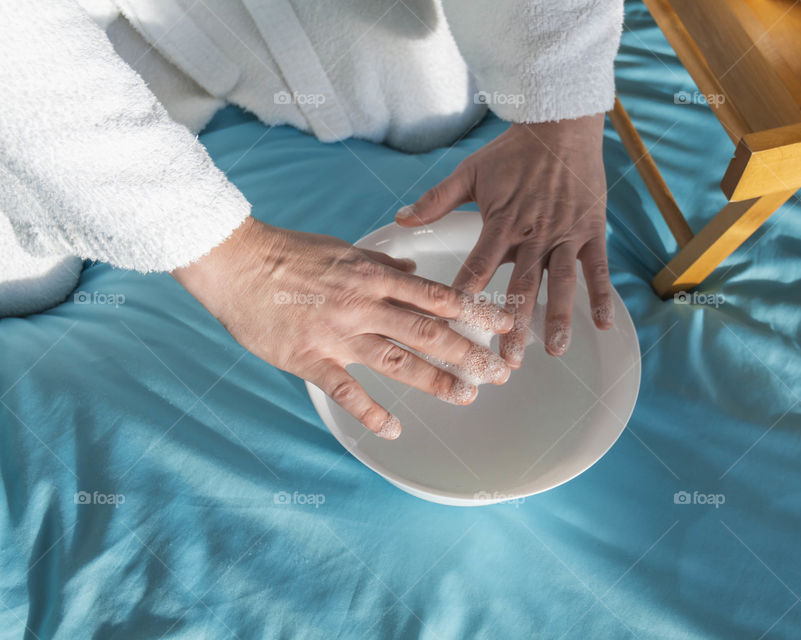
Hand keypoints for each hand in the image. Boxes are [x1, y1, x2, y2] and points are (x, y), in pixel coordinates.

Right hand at [173, 217, 512, 439]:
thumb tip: (414, 269)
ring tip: (466, 396)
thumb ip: (382, 261)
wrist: (236, 262)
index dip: (475, 310)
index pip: (436, 294)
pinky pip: (346, 391)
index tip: (503, 323)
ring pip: (397, 361)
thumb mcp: (344, 248)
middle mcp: (364, 305)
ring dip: (435, 380)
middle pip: (428, 331)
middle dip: (468, 352)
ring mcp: (338, 334)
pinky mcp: (310, 358)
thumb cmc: (289, 252)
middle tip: (498, 371)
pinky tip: (393, 428)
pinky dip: (370, 411)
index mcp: (374, 275)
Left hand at [395, 113, 612, 367]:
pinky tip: (602, 324)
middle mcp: (534, 234)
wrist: (561, 125)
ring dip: (557, 316)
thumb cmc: (513, 152)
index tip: (455, 327)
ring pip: (560, 282)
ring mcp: (565, 234)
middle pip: (521, 286)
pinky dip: (600, 295)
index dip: (465, 296)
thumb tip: (401, 219)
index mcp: (501, 223)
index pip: (478, 267)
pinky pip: (597, 267)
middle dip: (513, 325)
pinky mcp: (590, 231)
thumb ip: (437, 200)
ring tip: (553, 349)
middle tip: (505, 360)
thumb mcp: (470, 173)